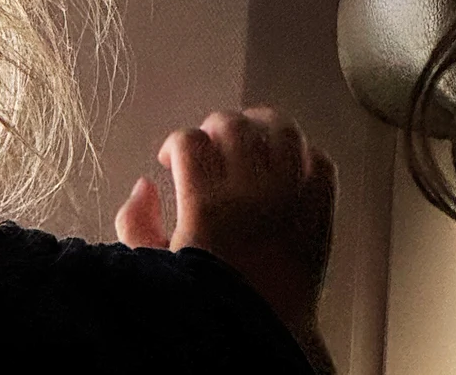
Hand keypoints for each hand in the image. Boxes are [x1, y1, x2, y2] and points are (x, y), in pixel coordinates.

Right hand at [114, 106, 337, 335]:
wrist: (270, 330)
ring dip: (258, 127)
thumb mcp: (154, 267)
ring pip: (281, 130)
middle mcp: (252, 193)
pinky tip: (282, 165)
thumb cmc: (209, 301)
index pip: (190, 141)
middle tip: (207, 151)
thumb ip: (134, 222)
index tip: (168, 163)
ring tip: (246, 145)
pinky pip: (319, 158)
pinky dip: (301, 152)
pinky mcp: (321, 209)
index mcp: (207, 206)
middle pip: (233, 124)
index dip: (174, 144)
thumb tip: (144, 185)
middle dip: (212, 128)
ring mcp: (292, 198)